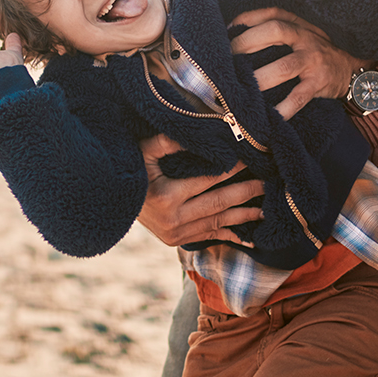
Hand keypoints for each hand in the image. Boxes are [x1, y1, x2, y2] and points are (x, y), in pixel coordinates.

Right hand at [136, 134, 264, 246]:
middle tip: (268, 183)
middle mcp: (172, 219)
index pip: (208, 180)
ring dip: (243, 216)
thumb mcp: (141, 153)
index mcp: (165, 196)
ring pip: (217, 223)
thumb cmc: (127, 172)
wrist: (109, 204)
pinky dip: (227, 235)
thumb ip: (165, 142)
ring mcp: (175, 234)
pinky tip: (247, 237)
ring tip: (265, 209)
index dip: (232, 169)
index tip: (250, 159)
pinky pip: (207, 237)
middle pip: (218, 204)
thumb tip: (193, 134)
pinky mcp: (175, 242)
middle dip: (246, 193)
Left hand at [229, 7, 367, 118]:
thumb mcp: (302, 35)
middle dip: (247, 42)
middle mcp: (306, 38)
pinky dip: (284, 108)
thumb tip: (236, 37)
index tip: (227, 30)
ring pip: (285, 66)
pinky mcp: (319, 82)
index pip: (271, 13)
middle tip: (228, 58)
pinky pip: (299, 96)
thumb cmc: (316, 52)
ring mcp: (313, 60)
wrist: (353, 70)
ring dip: (261, 78)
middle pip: (275, 31)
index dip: (248, 19)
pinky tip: (271, 116)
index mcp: (298, 25)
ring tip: (242, 89)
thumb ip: (278, 32)